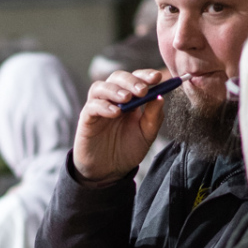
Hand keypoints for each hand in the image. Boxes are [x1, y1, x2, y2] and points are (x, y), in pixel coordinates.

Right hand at [73, 69, 164, 184]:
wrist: (109, 171)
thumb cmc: (127, 150)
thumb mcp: (146, 135)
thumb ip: (154, 117)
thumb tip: (161, 97)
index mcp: (130, 100)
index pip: (136, 79)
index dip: (145, 75)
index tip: (157, 78)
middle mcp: (112, 99)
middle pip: (117, 78)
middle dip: (131, 81)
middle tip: (142, 90)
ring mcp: (98, 107)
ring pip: (100, 87)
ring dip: (115, 89)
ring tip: (127, 98)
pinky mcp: (86, 119)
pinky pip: (92, 106)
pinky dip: (103, 106)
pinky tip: (115, 112)